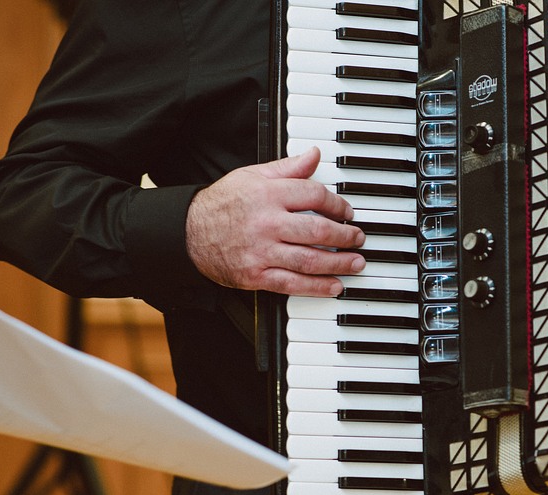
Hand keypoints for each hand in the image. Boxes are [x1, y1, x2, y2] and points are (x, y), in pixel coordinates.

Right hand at [186, 147, 365, 296]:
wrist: (188, 234)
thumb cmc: (222, 204)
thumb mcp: (252, 176)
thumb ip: (287, 168)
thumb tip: (314, 154)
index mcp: (268, 195)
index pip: (314, 196)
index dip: (338, 204)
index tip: (348, 212)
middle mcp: (266, 223)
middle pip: (317, 230)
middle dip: (345, 236)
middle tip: (359, 238)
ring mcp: (261, 252)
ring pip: (309, 259)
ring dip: (339, 263)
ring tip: (356, 262)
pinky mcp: (255, 276)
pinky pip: (292, 284)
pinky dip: (317, 286)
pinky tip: (334, 285)